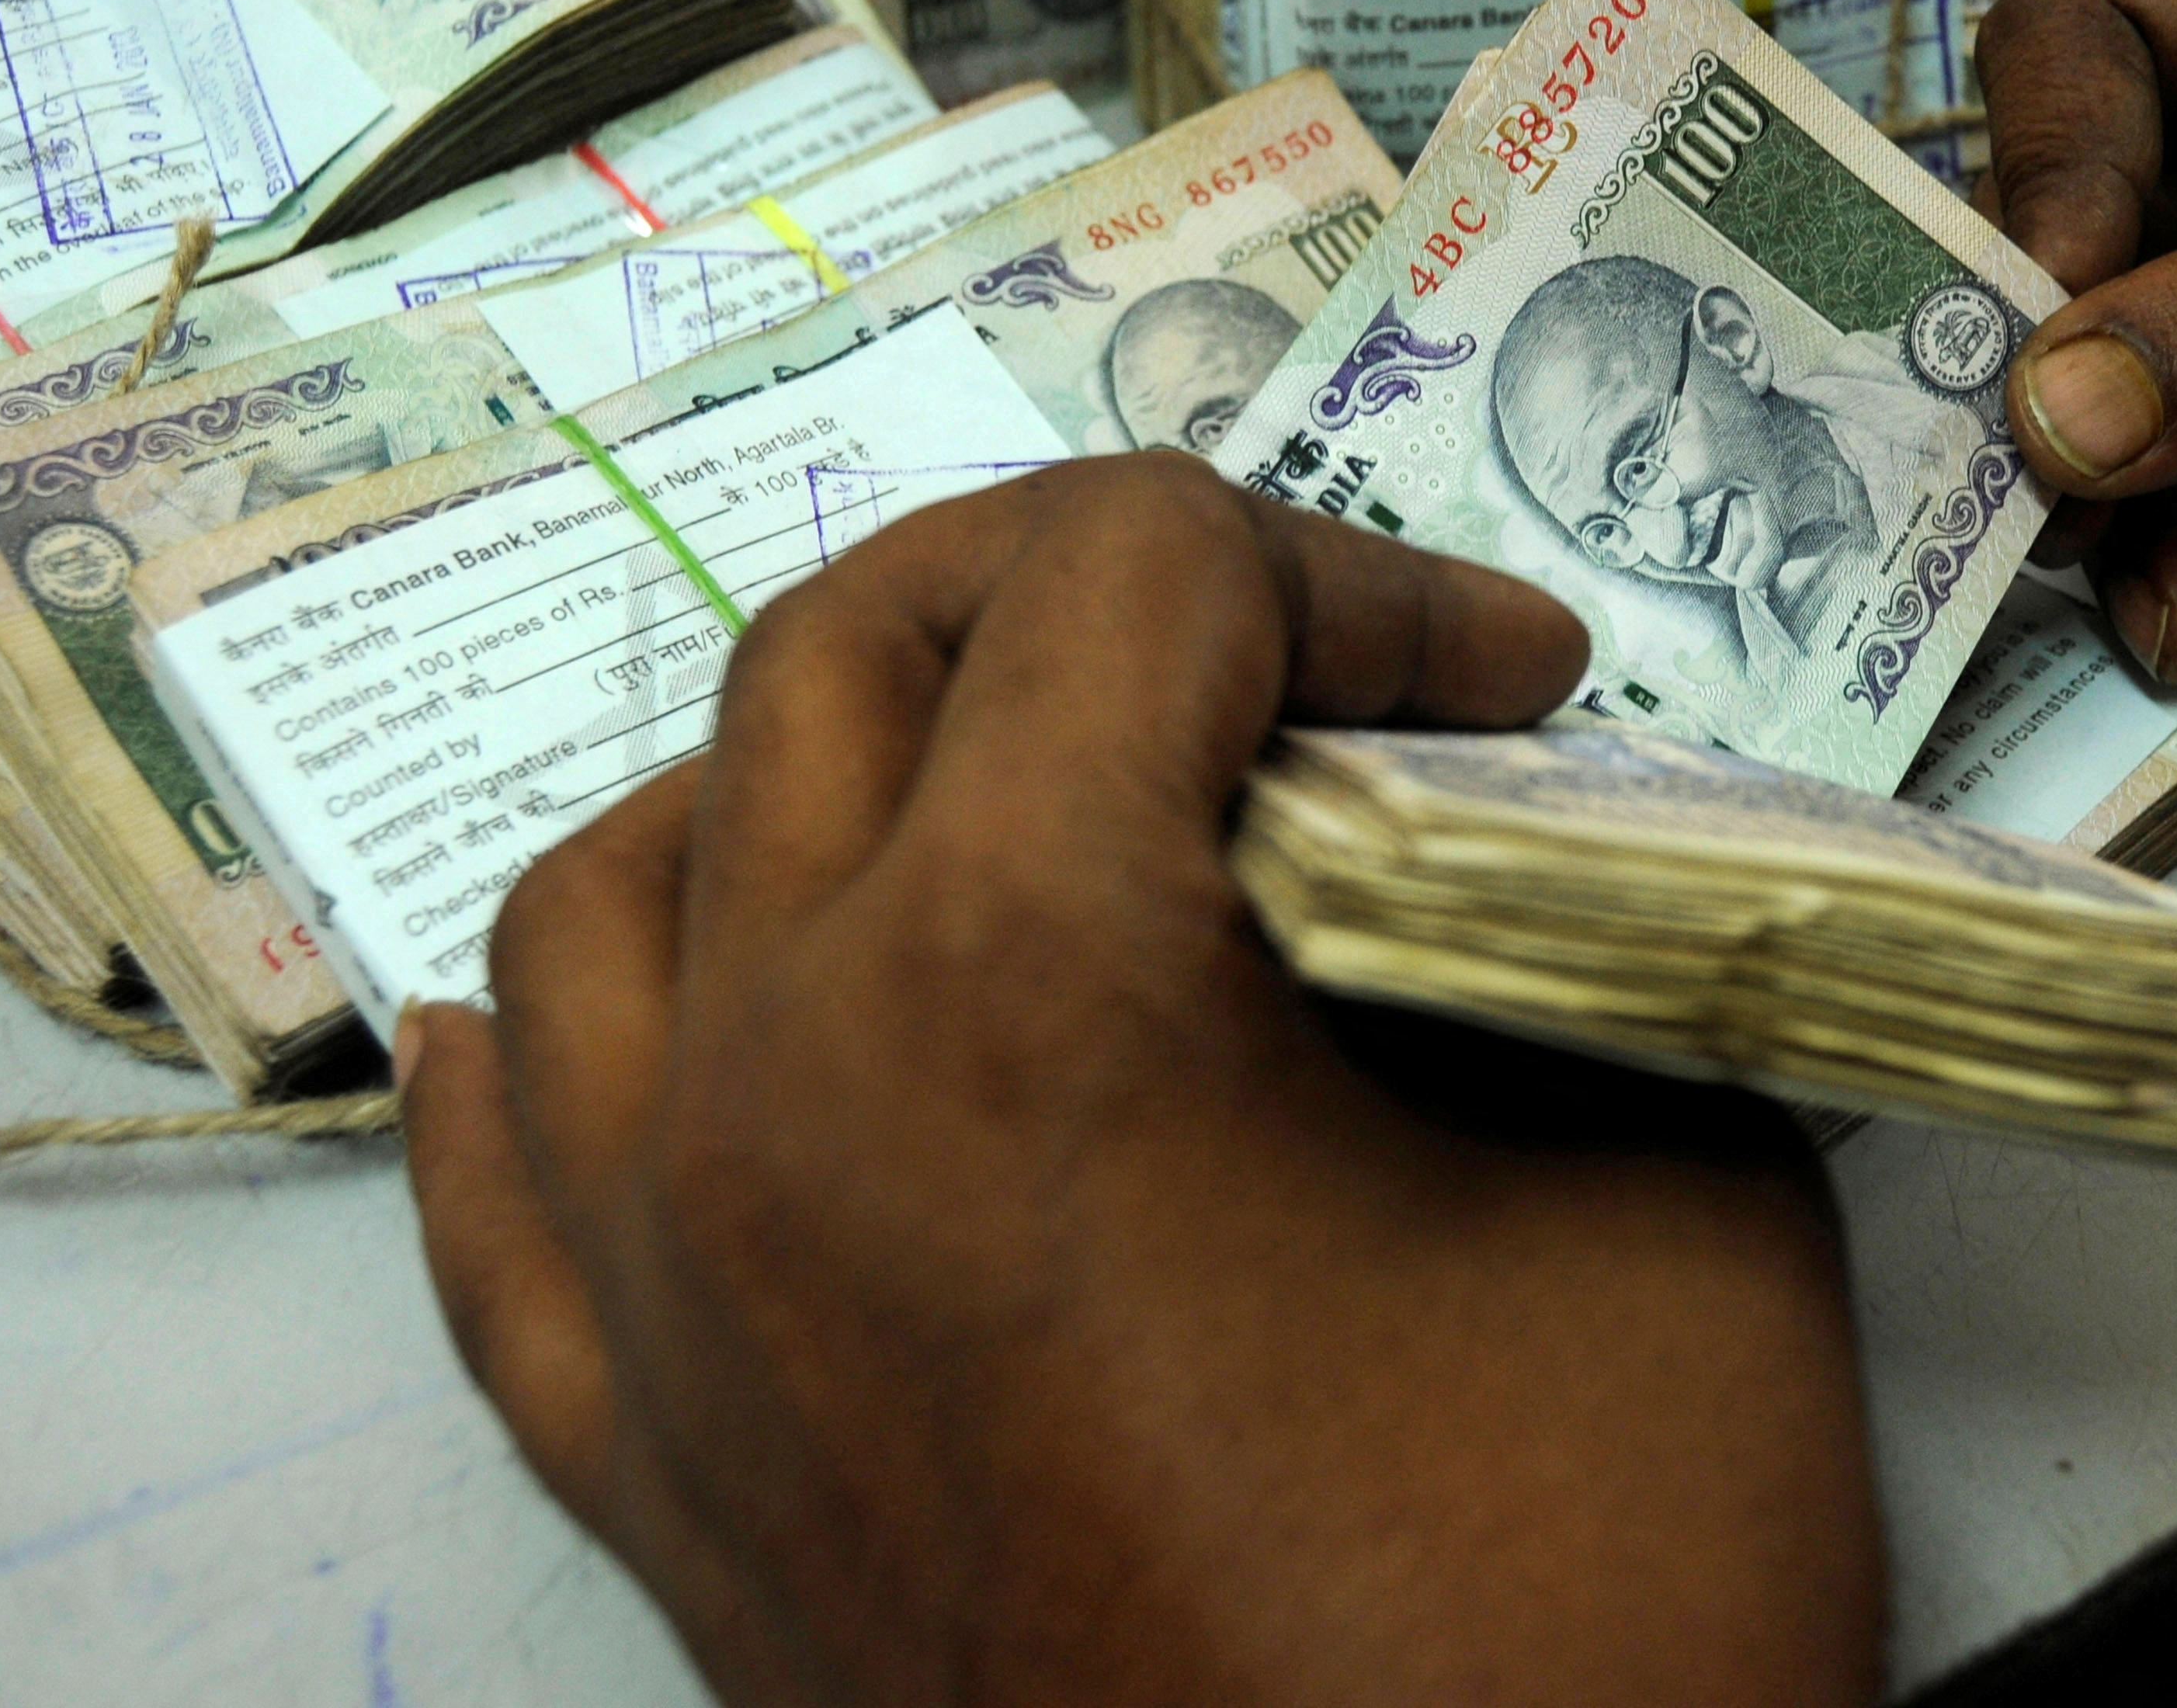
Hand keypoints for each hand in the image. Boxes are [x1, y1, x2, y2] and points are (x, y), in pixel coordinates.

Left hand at [395, 456, 1883, 1707]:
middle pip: (847, 657)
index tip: (1505, 688)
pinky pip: (502, 1187)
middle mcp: (781, 1078)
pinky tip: (614, 1021)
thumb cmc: (1587, 1602)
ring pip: (615, 881)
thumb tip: (1451, 853)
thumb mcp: (1674, 1184)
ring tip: (977, 809)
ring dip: (803, 780)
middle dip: (1082, 594)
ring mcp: (670, 1277)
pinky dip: (557, 1049)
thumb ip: (1541, 945)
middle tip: (1282, 663)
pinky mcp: (650, 1463)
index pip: (1133, 581)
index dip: (1355, 574)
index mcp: (1031, 969)